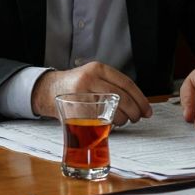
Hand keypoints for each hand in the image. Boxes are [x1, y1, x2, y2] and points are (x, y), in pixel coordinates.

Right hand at [31, 62, 152, 125]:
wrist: (47, 90)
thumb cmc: (76, 87)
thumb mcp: (93, 77)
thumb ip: (111, 85)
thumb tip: (138, 103)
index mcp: (99, 68)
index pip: (127, 84)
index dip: (140, 99)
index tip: (147, 110)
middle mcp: (90, 77)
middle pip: (121, 97)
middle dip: (134, 111)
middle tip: (137, 118)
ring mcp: (81, 92)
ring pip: (111, 109)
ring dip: (122, 119)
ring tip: (123, 121)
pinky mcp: (75, 107)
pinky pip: (97, 119)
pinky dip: (107, 124)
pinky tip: (109, 125)